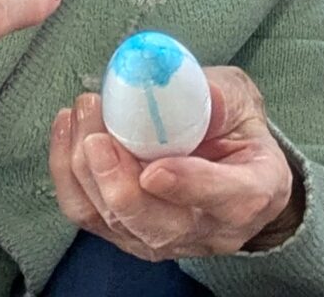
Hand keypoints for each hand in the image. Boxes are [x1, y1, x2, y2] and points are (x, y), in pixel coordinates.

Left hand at [51, 64, 300, 259]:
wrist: (231, 172)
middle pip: (158, 225)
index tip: (155, 168)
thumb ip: (217, 97)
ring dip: (87, 169)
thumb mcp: (243, 102)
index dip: (189, 185)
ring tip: (82, 114)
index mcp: (254, 194)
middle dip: (119, 180)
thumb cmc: (240, 133)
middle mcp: (211, 230)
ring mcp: (166, 241)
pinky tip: (69, 131)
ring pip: (115, 220)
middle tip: (97, 134)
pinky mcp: (127, 237)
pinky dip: (69, 175)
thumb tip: (173, 83)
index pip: (228, 199)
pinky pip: (88, 215)